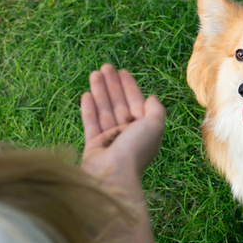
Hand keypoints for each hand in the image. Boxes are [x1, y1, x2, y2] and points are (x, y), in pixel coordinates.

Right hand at [81, 64, 165, 183]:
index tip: (122, 71)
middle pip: (119, 104)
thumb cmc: (135, 150)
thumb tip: (152, 97)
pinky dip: (89, 109)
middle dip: (113, 85)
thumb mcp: (154, 126)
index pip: (136, 103)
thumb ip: (156, 110)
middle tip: (105, 66)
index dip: (130, 86)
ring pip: (104, 111)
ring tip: (94, 74)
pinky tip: (86, 94)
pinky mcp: (93, 146)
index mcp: (144, 131)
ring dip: (100, 92)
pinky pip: (91, 123)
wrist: (113, 175)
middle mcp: (127, 135)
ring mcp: (110, 141)